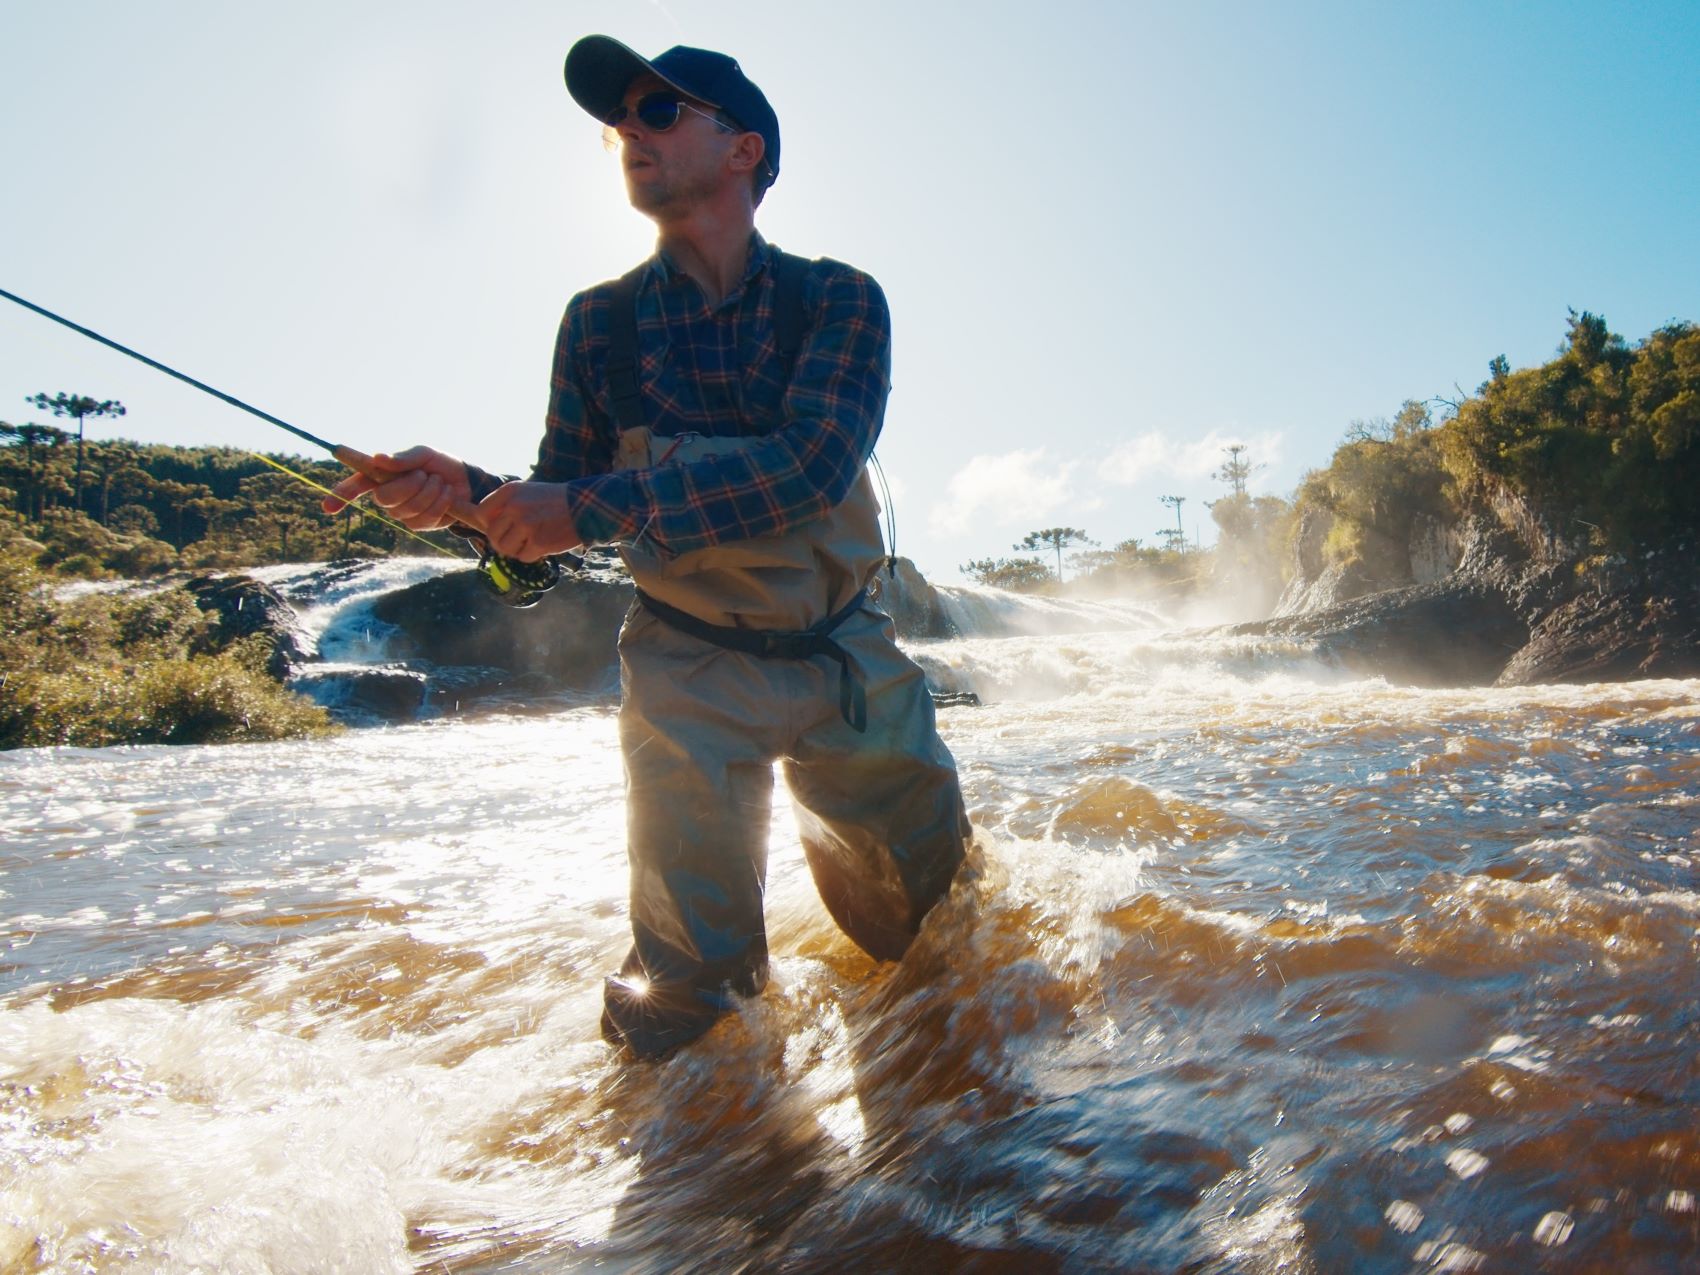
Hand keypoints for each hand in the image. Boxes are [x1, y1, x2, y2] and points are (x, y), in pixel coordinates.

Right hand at [321, 446, 473, 530]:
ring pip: (406, 509)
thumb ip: (402, 457)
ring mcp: (401, 513)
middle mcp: (387, 496)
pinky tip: (446, 496)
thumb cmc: (440, 463)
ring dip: (429, 492)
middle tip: (425, 474)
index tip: (328, 507)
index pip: (355, 485)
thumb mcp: (424, 454)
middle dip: (408, 485)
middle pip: (383, 498)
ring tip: (439, 482)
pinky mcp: (419, 525)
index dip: (341, 495)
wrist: (467, 481)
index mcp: (381, 475)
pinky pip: (424, 519)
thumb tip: (377, 459)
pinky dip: (439, 504)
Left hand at [477, 481, 582, 561]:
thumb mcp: (527, 492)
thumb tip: (483, 525)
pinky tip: (542, 546)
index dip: (489, 524)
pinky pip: (523, 557)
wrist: (586, 506)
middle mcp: (515, 507)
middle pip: (492, 534)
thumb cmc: (554, 501)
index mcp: (510, 492)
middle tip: (518, 540)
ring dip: (516, 550)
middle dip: (503, 541)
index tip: (502, 527)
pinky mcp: (539, 542)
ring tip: (530, 543)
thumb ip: (505, 505)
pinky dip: (532, 555)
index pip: (482, 513)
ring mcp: (527, 525)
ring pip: (505, 549)